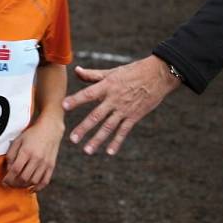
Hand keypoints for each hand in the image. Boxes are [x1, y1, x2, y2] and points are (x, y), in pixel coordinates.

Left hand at [3, 112, 64, 191]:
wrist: (50, 129)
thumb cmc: (32, 134)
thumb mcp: (18, 140)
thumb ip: (11, 154)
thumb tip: (8, 169)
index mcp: (26, 151)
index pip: (15, 170)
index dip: (8, 178)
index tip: (4, 182)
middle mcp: (37, 158)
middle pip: (24, 178)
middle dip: (14, 184)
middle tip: (10, 184)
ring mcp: (45, 163)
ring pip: (33, 181)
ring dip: (25, 186)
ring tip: (19, 184)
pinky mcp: (51, 166)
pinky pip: (45, 181)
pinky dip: (38, 187)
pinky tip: (31, 188)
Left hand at [62, 55, 180, 155]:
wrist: (158, 75)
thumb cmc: (133, 71)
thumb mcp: (112, 72)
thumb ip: (92, 74)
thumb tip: (76, 70)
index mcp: (107, 86)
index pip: (88, 94)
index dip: (76, 100)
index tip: (64, 106)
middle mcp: (114, 99)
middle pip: (96, 115)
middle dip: (84, 128)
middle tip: (72, 139)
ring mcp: (124, 109)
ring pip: (108, 127)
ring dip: (97, 140)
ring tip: (87, 150)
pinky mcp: (134, 116)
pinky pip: (124, 131)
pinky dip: (117, 142)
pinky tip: (109, 152)